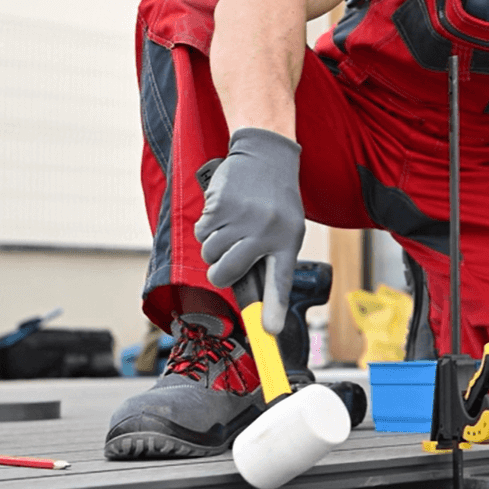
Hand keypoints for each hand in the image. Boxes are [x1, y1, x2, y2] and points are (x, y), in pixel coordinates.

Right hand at [194, 128, 305, 333]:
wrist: (266, 156)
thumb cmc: (276, 200)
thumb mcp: (286, 229)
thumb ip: (269, 261)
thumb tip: (257, 303)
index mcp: (287, 240)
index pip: (279, 281)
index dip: (272, 308)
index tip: (268, 332)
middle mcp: (266, 231)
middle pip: (226, 273)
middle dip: (219, 272)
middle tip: (227, 260)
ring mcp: (242, 218)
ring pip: (210, 253)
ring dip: (214, 245)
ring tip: (232, 226)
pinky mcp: (220, 205)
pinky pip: (202, 232)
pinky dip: (207, 227)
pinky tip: (224, 212)